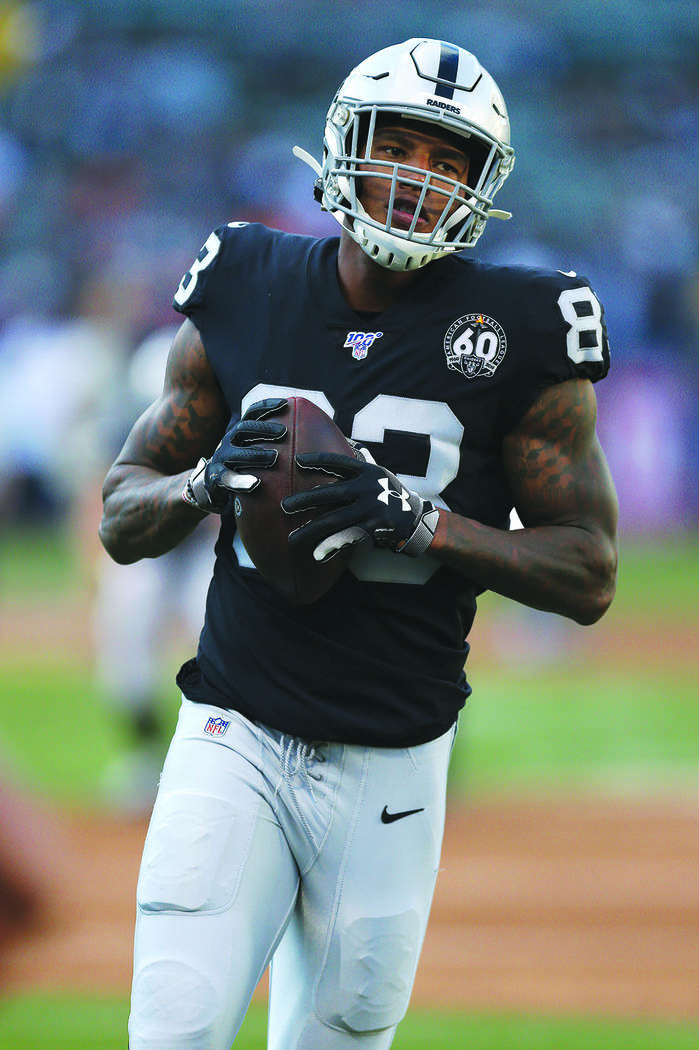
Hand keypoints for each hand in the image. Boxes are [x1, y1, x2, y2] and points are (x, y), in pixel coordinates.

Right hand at [183, 398, 286, 512]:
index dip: (266, 406)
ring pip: (237, 454)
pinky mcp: (216, 476)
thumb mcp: (251, 448)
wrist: (212, 484)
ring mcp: (221, 458)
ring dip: (256, 454)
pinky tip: (255, 483)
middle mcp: (228, 441)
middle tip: (284, 432)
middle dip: (264, 428)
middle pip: (244, 428)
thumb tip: (304, 438)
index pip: (251, 413)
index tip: (285, 404)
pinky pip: (228, 478)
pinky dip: (241, 481)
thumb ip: (270, 442)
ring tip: (274, 457)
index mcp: (239, 432)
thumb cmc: (241, 465)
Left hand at [281, 451, 439, 560]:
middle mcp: (369, 486)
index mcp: (367, 471)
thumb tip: (342, 444)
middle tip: (283, 506)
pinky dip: (332, 545)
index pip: (338, 461)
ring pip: (334, 519)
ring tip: (292, 538)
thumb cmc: (390, 494)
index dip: (317, 460)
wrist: (417, 519)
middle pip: (331, 492)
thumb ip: (358, 466)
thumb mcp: (378, 474)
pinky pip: (348, 536)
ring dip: (311, 529)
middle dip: (304, 500)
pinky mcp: (375, 526)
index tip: (297, 461)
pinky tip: (317, 553)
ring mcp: (372, 507)